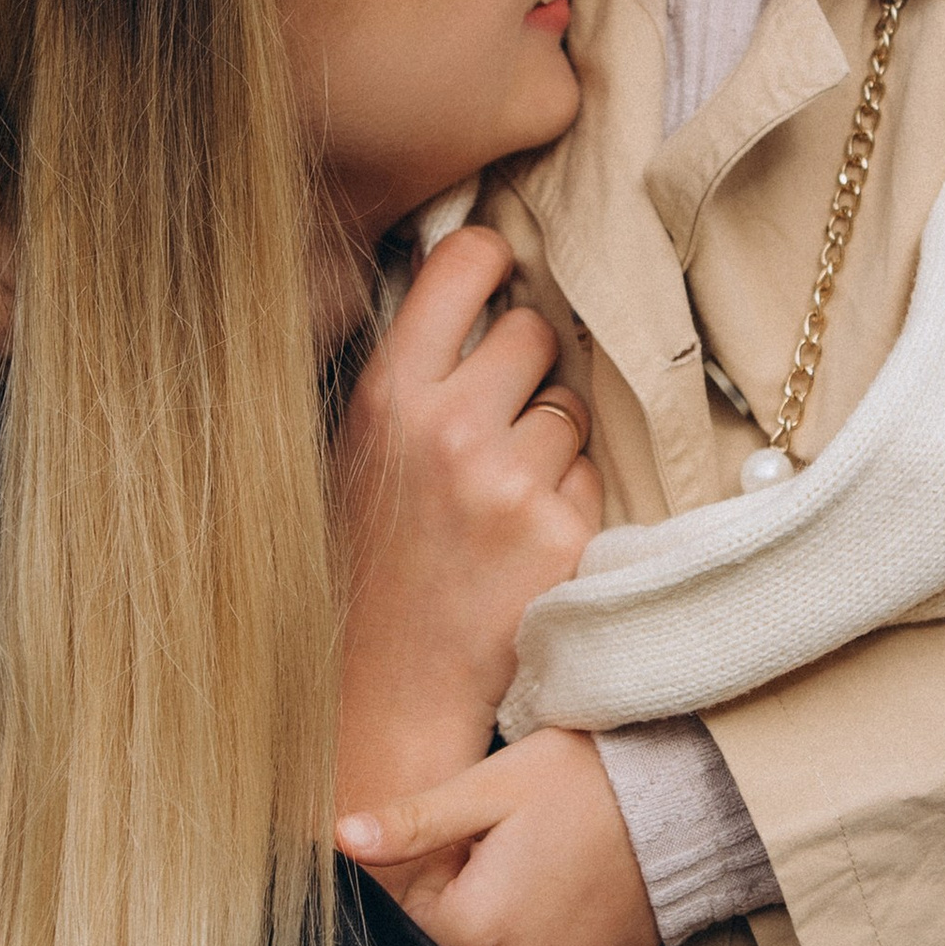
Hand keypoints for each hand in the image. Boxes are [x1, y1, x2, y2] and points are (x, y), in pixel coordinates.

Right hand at [335, 230, 599, 823]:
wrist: (381, 687)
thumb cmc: (365, 562)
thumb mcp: (354, 450)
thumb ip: (410, 373)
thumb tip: (478, 283)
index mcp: (387, 394)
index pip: (465, 263)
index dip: (492, 258)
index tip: (498, 272)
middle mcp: (449, 428)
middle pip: (534, 330)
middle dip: (525, 366)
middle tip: (492, 418)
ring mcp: (510, 484)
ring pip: (571, 408)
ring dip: (551, 440)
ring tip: (497, 495)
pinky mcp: (560, 536)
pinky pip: (590, 478)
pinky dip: (567, 501)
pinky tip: (518, 541)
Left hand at [337, 728, 661, 945]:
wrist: (680, 797)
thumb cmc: (580, 781)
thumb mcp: (487, 789)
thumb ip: (412, 824)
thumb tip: (340, 839)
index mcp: (477, 926)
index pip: (422, 917)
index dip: (443, 874)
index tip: (478, 840)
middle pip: (467, 944)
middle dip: (479, 899)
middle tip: (521, 845)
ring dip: (518, 924)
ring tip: (555, 864)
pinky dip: (558, 939)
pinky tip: (579, 891)